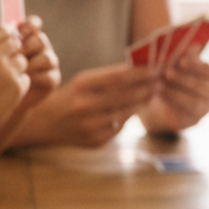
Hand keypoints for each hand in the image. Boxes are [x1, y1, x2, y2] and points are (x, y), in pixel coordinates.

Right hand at [0, 26, 30, 138]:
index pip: (1, 28)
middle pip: (16, 42)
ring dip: (16, 70)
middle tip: (4, 66)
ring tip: (0, 84)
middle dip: (13, 52)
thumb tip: (9, 33)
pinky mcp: (17, 86)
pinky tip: (3, 95)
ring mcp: (7, 71)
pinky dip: (18, 86)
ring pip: (23, 61)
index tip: (5, 44)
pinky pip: (25, 79)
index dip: (6, 35)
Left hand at [15, 17, 60, 112]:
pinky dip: (37, 78)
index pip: (33, 24)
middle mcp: (39, 48)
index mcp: (27, 37)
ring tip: (18, 70)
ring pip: (47, 57)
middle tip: (15, 54)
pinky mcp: (52, 79)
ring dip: (32, 63)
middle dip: (27, 46)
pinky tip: (25, 80)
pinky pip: (50, 76)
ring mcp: (47, 64)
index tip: (18, 31)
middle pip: (40, 39)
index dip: (29, 25)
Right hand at [30, 62, 157, 146]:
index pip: (119, 77)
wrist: (46, 122)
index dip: (141, 73)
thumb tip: (143, 69)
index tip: (156, 68)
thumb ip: (111, 76)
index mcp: (82, 85)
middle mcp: (85, 105)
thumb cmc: (72, 95)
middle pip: (126, 95)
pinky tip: (136, 109)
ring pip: (126, 113)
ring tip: (153, 94)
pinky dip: (129, 117)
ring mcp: (90, 126)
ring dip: (143, 103)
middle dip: (147, 87)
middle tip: (161, 81)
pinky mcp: (95, 141)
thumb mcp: (85, 80)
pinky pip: (120, 127)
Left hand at [145, 52, 208, 133]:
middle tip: (166, 73)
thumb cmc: (169, 77)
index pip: (208, 71)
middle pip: (200, 87)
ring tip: (160, 87)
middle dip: (182, 80)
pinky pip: (185, 114)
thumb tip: (195, 46)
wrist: (159, 101)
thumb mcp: (175, 64)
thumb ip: (184, 56)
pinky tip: (160, 98)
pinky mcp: (194, 120)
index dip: (195, 66)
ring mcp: (204, 108)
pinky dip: (172, 106)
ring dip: (175, 93)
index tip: (180, 61)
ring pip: (193, 102)